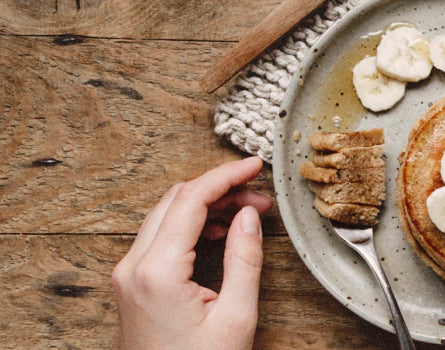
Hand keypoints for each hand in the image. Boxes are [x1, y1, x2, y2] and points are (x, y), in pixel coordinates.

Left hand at [112, 157, 271, 349]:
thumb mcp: (236, 316)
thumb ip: (244, 259)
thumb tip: (248, 215)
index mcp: (157, 271)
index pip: (190, 200)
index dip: (226, 176)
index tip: (255, 167)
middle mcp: (133, 266)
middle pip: (175, 200)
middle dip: (219, 188)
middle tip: (259, 194)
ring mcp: (128, 274)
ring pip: (166, 214)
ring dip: (205, 204)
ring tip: (246, 211)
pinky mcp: (132, 283)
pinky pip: (159, 236)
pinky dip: (190, 223)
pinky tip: (219, 229)